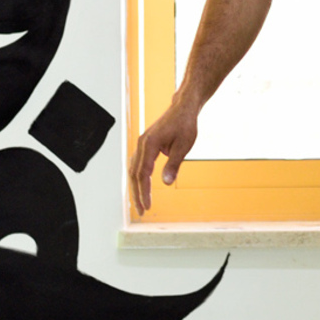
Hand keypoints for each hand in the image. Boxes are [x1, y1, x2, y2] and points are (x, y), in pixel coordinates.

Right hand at [129, 96, 198, 215]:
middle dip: (137, 194)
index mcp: (150, 144)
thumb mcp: (184, 146)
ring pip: (134, 169)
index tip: (147, 206)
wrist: (183, 108)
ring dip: (136, 187)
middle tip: (142, 210)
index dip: (144, 192)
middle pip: (134, 174)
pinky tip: (141, 187)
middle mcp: (142, 144)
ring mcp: (142, 143)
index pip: (143, 173)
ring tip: (141, 203)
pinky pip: (137, 163)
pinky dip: (138, 177)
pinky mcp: (145, 144)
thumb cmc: (185, 124)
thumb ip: (173, 165)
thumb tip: (166, 183)